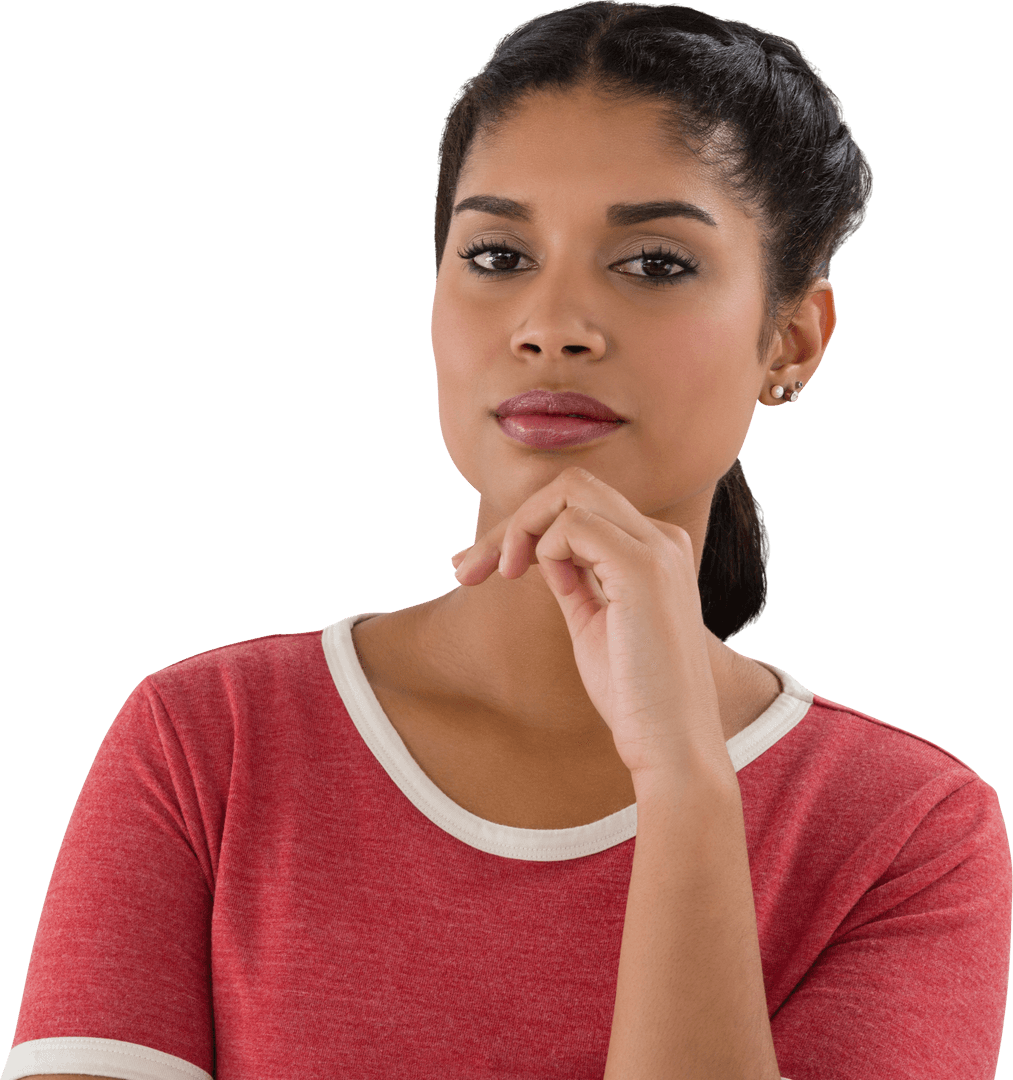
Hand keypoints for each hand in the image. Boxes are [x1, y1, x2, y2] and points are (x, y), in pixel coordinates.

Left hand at [450, 466, 730, 781]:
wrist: (671, 745)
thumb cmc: (634, 697)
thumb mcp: (593, 624)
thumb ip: (574, 581)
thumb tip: (535, 552)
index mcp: (654, 550)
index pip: (580, 508)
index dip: (521, 527)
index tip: (473, 567)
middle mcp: (661, 540)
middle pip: (572, 487)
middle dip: (512, 520)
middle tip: (468, 570)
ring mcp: (657, 549)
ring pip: (570, 491)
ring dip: (518, 527)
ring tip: (498, 574)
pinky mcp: (644, 568)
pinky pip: (572, 525)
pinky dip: (542, 549)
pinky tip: (543, 584)